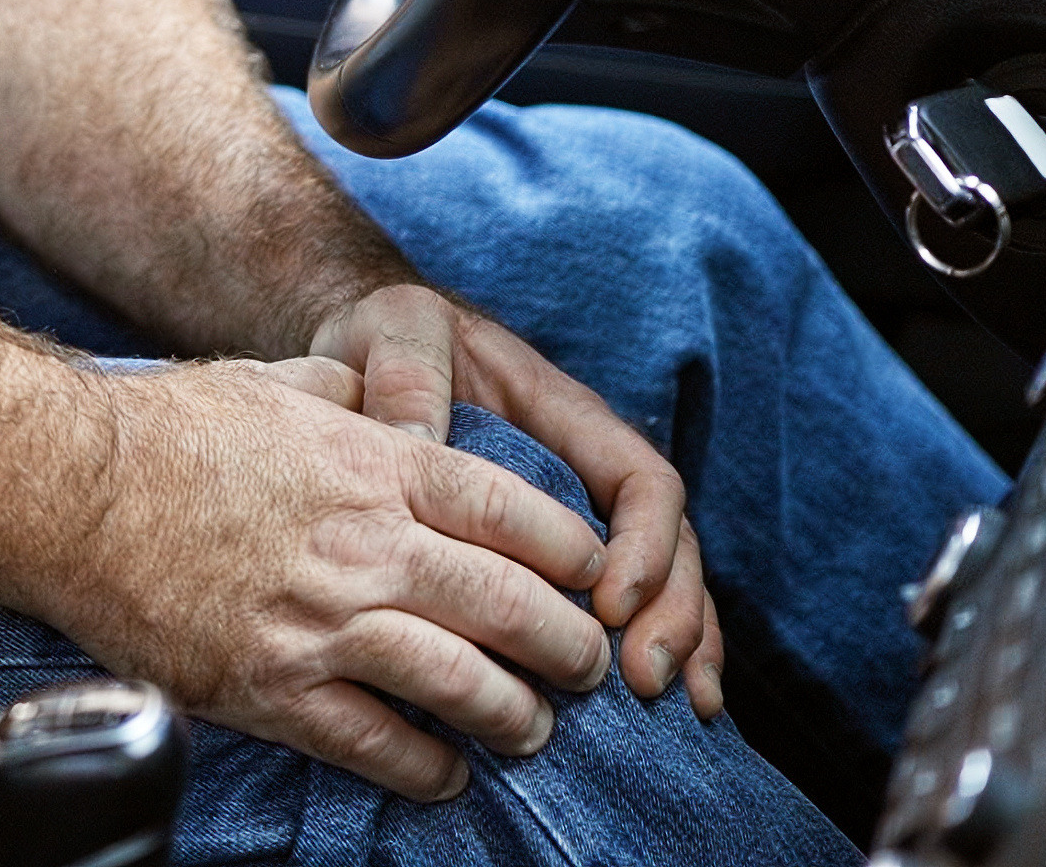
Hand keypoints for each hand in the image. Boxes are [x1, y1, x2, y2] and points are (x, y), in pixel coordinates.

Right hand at [42, 360, 617, 800]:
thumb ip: (352, 399)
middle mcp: (364, 545)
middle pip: (513, 608)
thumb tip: (397, 405)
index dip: (578, 557)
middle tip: (588, 666)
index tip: (597, 580)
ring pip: (463, 687)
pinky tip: (446, 773)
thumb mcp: (277, 385)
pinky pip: (377, 747)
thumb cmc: (165, 430)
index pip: (520, 515)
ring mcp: (320, 624)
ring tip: (533, 728)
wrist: (62, 488)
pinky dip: (427, 770)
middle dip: (571, 648)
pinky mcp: (270, 689)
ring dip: (517, 716)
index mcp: (374, 464)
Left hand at [306, 284, 725, 717]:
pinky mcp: (552, 563)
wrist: (366, 353)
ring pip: (662, 586)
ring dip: (678, 646)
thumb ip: (408, 376)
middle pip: (669, 546)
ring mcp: (578, 521)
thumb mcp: (394, 330)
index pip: (640, 479)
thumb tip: (416, 445)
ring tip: (675, 709)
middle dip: (670, 614)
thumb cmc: (387, 341)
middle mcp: (589, 473)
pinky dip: (649, 655)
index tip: (608, 605)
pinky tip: (660, 715)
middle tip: (644, 680)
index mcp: (566, 416)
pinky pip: (622, 613)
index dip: (642, 544)